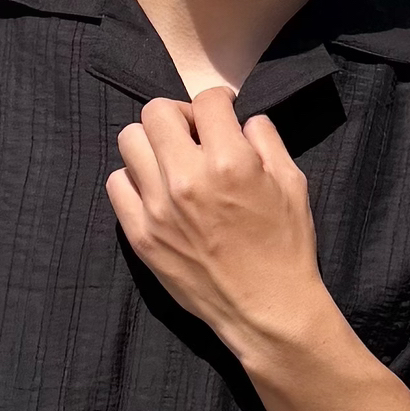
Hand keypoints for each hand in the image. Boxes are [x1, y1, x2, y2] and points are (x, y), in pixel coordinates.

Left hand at [107, 87, 326, 365]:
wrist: (267, 310)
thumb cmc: (286, 248)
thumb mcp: (293, 184)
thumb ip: (266, 140)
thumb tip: (243, 120)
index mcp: (230, 161)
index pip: (207, 100)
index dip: (219, 103)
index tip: (222, 115)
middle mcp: (187, 179)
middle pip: (156, 112)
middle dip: (179, 116)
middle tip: (194, 136)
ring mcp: (157, 208)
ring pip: (130, 141)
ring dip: (152, 144)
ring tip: (171, 162)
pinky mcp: (141, 236)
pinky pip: (116, 185)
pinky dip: (134, 180)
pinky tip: (156, 192)